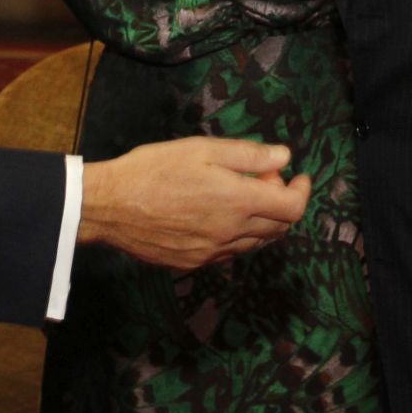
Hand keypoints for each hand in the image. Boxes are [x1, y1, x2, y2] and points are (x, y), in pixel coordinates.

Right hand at [78, 137, 310, 270]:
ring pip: (255, 243)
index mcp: (237, 202)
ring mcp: (212, 253)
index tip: (298, 177)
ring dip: (261, 221)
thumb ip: (248, 155)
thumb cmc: (153, 169)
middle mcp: (231, 233)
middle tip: (265, 180)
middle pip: (278, 228)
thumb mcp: (201, 149)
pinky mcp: (193, 263)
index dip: (302, 192)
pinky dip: (236, 235)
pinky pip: (228, 252)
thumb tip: (284, 158)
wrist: (109, 206)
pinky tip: (216, 216)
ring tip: (241, 197)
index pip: (292, 208)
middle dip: (282, 203)